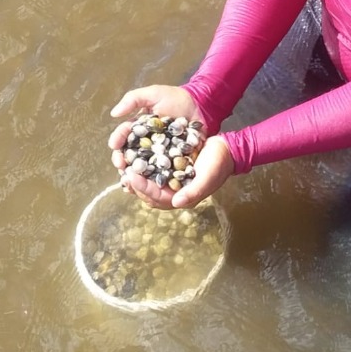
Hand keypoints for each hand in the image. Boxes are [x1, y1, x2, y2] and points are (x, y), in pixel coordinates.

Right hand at [108, 84, 202, 171]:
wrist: (201, 106)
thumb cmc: (176, 98)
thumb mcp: (153, 93)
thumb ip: (133, 99)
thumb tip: (114, 113)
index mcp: (138, 128)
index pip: (124, 135)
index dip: (117, 140)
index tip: (114, 145)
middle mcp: (146, 142)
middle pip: (130, 154)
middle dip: (123, 160)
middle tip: (121, 165)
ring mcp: (159, 153)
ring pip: (143, 165)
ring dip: (135, 173)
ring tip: (130, 179)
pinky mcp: (172, 161)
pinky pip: (161, 171)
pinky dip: (154, 178)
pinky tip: (149, 183)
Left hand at [118, 135, 234, 210]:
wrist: (226, 149)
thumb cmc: (219, 164)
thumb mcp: (208, 177)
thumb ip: (193, 191)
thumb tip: (176, 202)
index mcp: (183, 197)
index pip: (157, 198)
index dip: (143, 188)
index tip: (131, 177)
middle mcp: (174, 191)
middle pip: (149, 193)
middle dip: (135, 185)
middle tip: (124, 172)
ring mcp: (171, 180)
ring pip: (149, 183)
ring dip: (136, 177)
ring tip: (124, 167)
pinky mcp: (170, 167)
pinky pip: (152, 170)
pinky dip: (142, 166)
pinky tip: (133, 158)